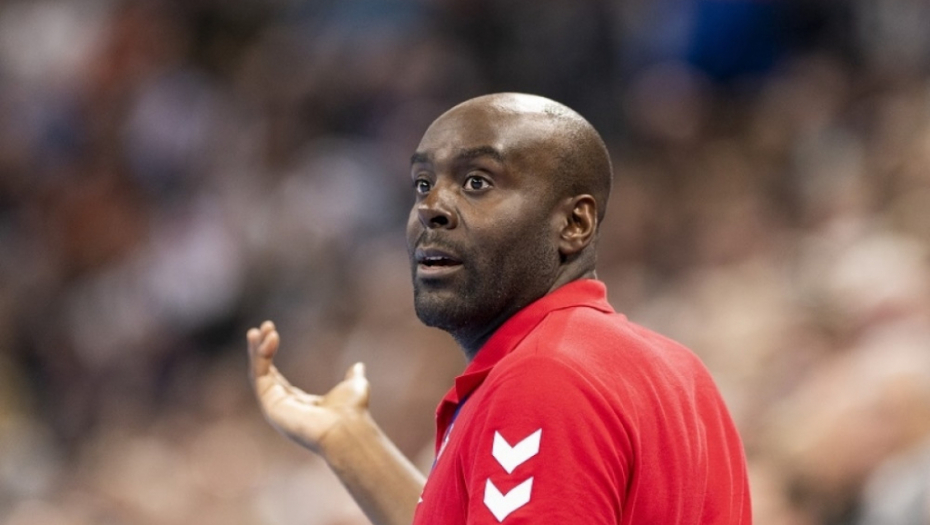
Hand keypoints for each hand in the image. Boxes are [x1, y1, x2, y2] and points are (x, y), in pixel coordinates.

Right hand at [247, 321, 369, 454]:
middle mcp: (283, 407)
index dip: (269, 355)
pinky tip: (269, 339)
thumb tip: (358, 366)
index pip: (275, 377)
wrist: (348, 428)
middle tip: (264, 326)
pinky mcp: (271, 406)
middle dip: (260, 349)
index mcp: (298, 403)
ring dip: (257, 350)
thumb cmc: (352, 412)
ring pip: (258, 373)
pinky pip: (259, 377)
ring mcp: (275, 408)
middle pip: (263, 373)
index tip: (271, 332)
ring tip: (261, 329)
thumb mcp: (353, 386)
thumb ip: (352, 376)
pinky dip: (260, 357)